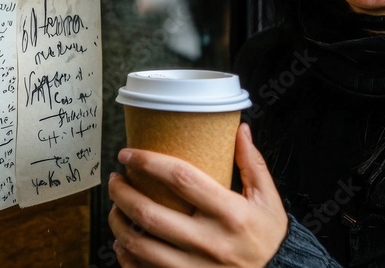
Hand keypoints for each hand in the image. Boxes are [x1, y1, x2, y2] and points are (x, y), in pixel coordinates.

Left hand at [107, 123, 288, 267]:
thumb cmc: (269, 238)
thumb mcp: (268, 200)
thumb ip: (252, 164)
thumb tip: (240, 129)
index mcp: (230, 214)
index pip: (180, 179)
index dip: (148, 162)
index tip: (129, 154)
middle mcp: (209, 242)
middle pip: (149, 212)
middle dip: (122, 192)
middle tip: (116, 179)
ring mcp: (194, 267)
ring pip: (140, 244)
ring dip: (118, 223)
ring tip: (115, 208)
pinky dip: (126, 256)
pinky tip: (124, 241)